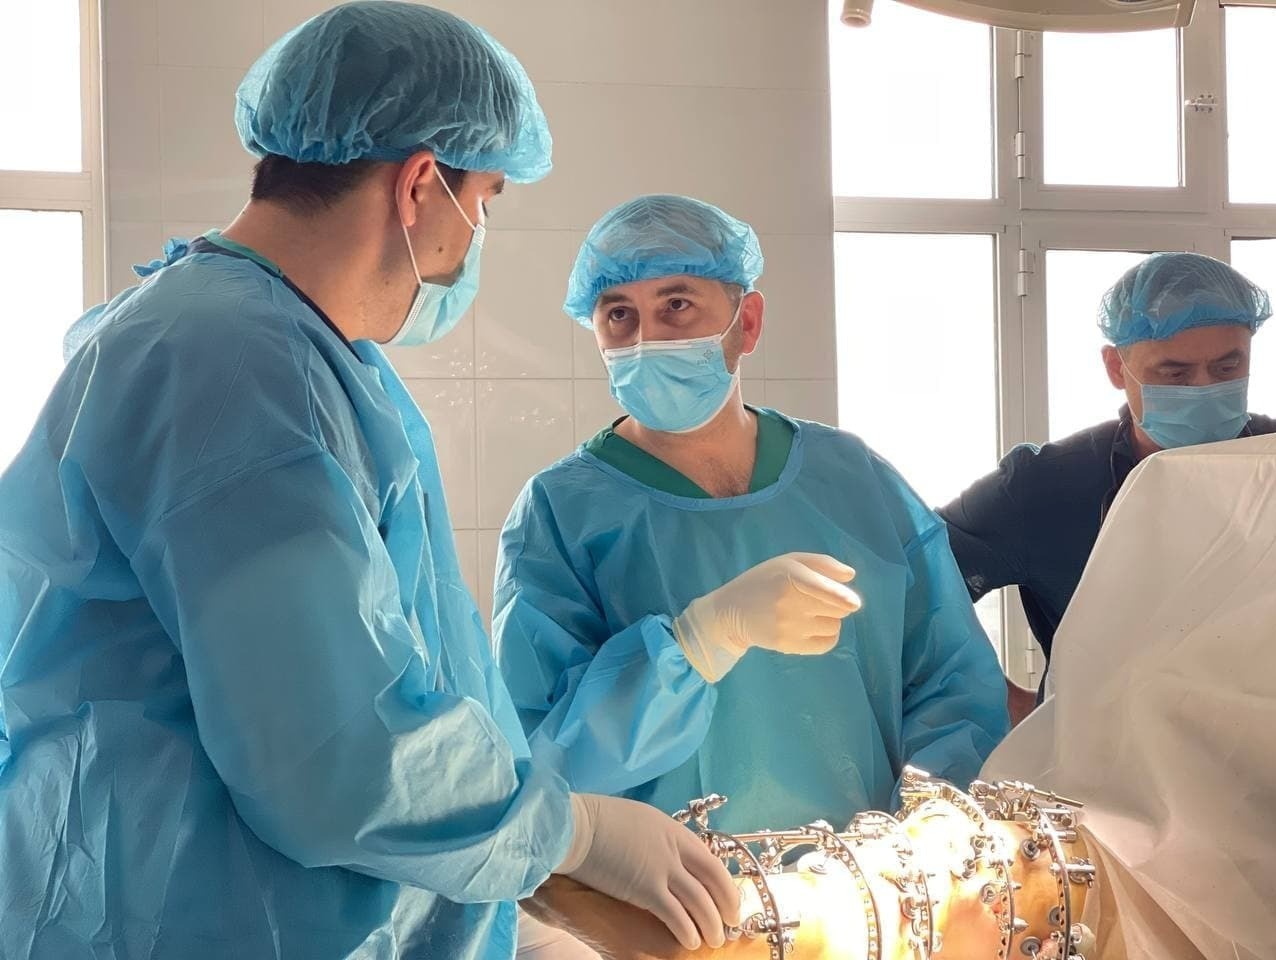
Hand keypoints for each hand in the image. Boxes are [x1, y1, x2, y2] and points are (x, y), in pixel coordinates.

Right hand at [554, 793, 739, 949]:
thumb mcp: (641, 821)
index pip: (711, 861)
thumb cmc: (600, 821)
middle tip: (731, 923)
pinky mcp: (646, 890)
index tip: (729, 899)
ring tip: (714, 939)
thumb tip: (666, 856)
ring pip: (700, 902)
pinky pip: (676, 915)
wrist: (577, 826)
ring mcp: (663, 870)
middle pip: (713, 882)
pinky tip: (690, 941)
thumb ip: (659, 840)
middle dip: (727, 905)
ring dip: (711, 924)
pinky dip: (687, 930)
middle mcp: (676, 850)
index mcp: (675, 832)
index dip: (725, 883)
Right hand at [673, 552, 860, 680]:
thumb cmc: (765, 581)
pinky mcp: (787, 646)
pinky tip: (814, 628)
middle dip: (835, 603)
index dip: (840, 596)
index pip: (820, 588)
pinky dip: (828, 636)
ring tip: (811, 613)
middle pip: (836, 609)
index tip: (855, 604)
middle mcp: (788, 603)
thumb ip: (822, 564)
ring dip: (831, 619)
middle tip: (817, 599)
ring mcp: (788, 627)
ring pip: (833, 626)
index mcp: (789, 576)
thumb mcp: (789, 562)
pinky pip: (826, 644)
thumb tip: (850, 576)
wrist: (732, 610)